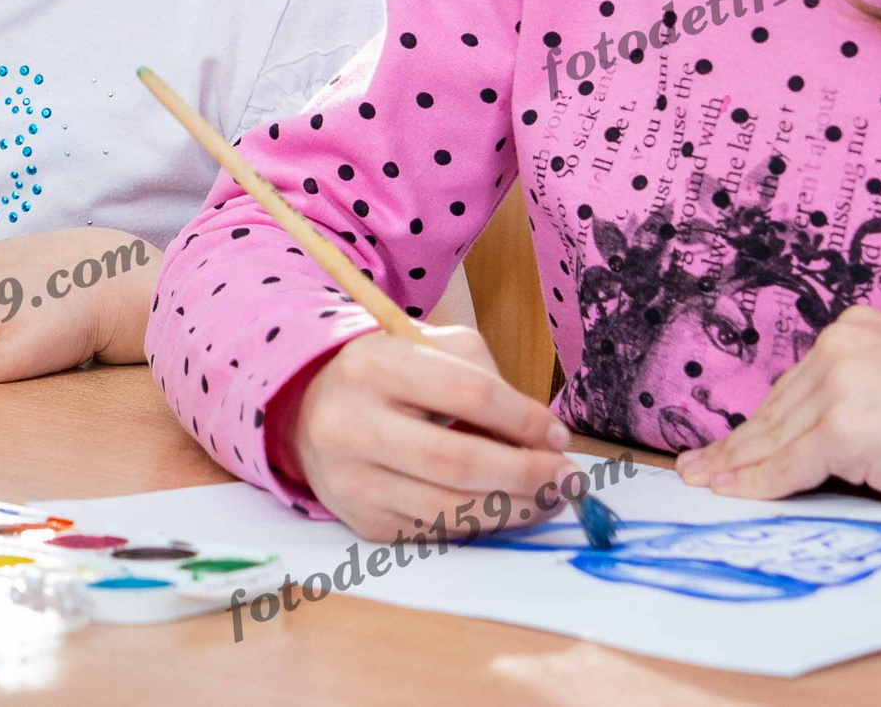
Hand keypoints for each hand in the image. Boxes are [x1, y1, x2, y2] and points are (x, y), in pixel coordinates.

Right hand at [277, 325, 577, 542]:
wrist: (311, 410)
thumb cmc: (389, 375)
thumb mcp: (429, 349)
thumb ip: (484, 378)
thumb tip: (540, 438)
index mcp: (374, 365)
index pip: (467, 394)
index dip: (523, 418)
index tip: (558, 436)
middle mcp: (352, 424)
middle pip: (458, 461)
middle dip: (525, 474)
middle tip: (568, 479)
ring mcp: (352, 480)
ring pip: (448, 507)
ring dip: (513, 509)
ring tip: (549, 500)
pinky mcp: (361, 521)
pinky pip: (435, 530)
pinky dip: (479, 523)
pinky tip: (505, 509)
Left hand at [674, 305, 880, 512]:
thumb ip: (854, 399)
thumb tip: (798, 442)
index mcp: (855, 329)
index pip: (792, 388)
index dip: (755, 425)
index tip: (720, 447)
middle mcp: (841, 345)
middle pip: (775, 412)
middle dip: (736, 447)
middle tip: (697, 470)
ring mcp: (842, 384)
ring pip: (775, 439)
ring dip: (737, 468)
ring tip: (705, 485)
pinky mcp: (847, 427)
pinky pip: (790, 466)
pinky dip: (760, 486)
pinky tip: (734, 496)